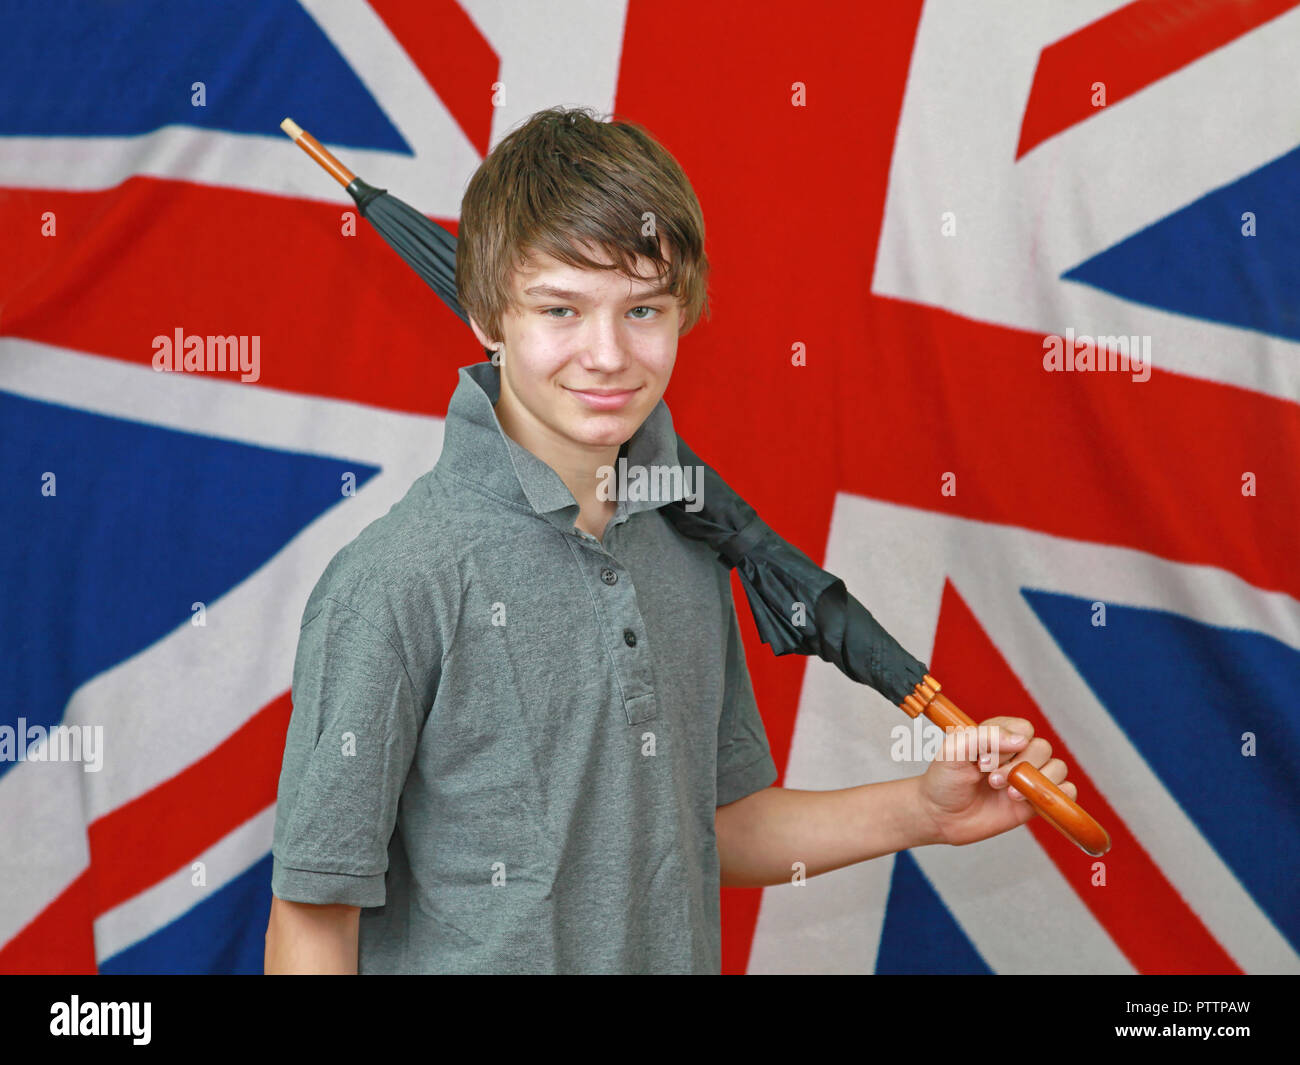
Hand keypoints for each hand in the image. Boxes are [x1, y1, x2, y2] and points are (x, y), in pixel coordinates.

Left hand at [917, 717, 1076, 846]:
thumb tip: (1021, 739)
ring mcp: (1027, 778)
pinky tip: (1026, 800)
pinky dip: (1056, 795)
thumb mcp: (954, 750)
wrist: (939, 816)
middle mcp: (1016, 755)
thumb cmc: (944, 780)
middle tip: (991, 779)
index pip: (1024, 728)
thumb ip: (985, 736)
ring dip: (1035, 781)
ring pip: (1058, 768)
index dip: (1010, 743)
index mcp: (998, 736)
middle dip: (1018, 765)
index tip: (984, 760)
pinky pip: (1066, 793)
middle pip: (1042, 748)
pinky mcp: (1034, 802)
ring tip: (1007, 792)